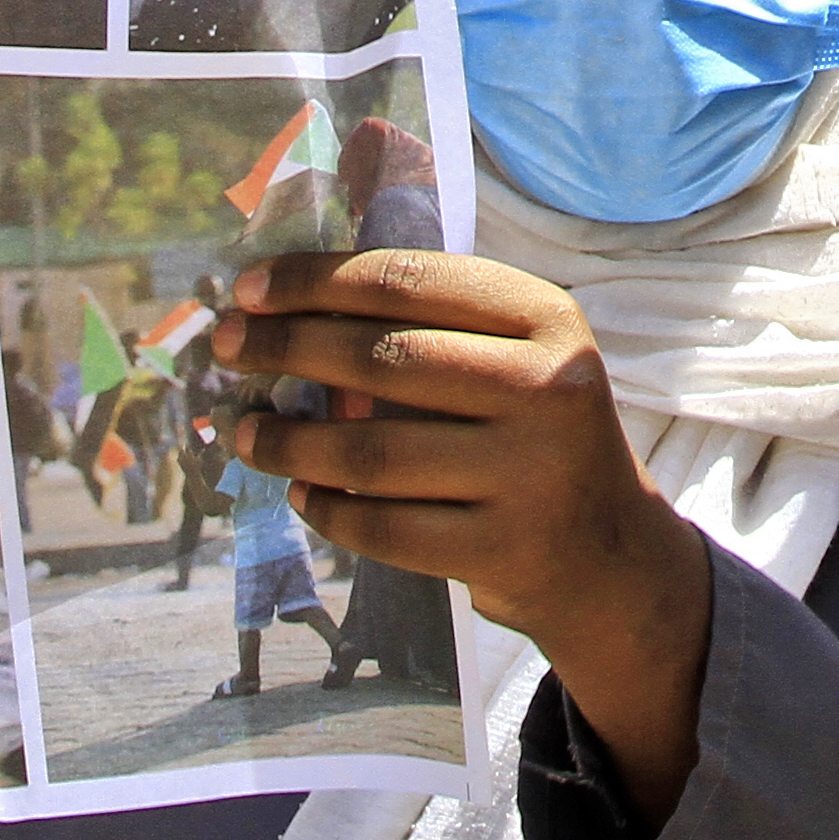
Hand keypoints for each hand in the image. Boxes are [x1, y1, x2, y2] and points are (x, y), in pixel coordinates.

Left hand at [220, 249, 713, 813]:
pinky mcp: (503, 550)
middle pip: (384, 358)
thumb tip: (287, 305)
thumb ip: (435, 328)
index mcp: (549, 318)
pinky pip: (383, 526)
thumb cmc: (536, 436)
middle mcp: (549, 387)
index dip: (315, 281)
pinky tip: (300, 491)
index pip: (410, 280)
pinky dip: (328, 508)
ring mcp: (531, 473)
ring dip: (289, 439)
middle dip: (286, 348)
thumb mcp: (519, 359)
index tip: (248, 288)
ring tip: (246, 431)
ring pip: (371, 450)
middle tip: (227, 348)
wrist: (611, 560)